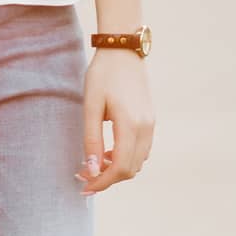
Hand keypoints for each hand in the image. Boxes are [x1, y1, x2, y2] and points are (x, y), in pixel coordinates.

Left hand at [76, 48, 154, 195]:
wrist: (123, 50)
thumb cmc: (102, 75)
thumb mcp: (90, 106)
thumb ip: (92, 140)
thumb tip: (92, 170)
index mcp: (131, 125)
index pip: (121, 168)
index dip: (102, 182)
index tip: (84, 186)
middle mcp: (146, 128)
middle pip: (130, 170)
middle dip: (107, 178)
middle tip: (84, 174)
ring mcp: (151, 124)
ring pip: (137, 162)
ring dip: (117, 169)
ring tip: (95, 161)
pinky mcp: (150, 121)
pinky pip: (141, 150)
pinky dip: (126, 158)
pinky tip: (108, 151)